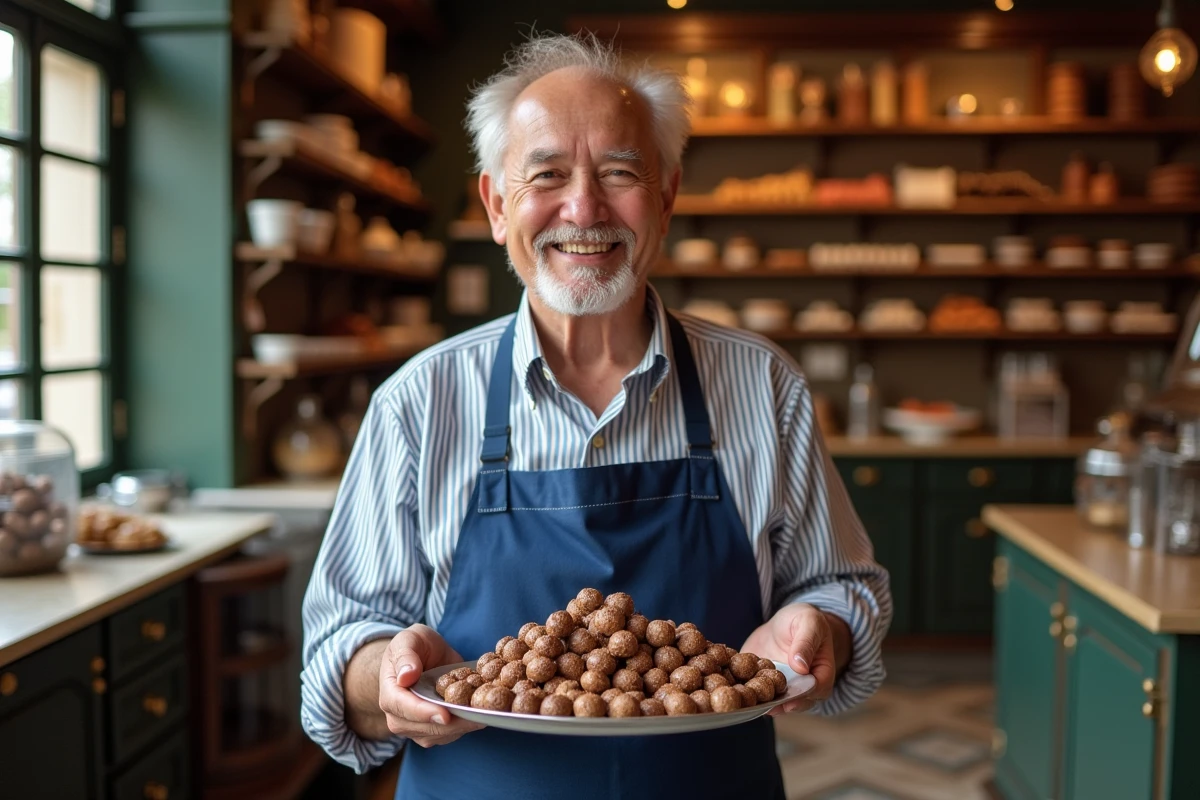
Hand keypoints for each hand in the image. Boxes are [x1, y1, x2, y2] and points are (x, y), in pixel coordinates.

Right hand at [379, 624, 484, 746]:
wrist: (422, 656)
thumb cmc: (414, 646)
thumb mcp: (409, 639)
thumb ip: (406, 656)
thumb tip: (406, 676)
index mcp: (390, 694)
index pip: (403, 708)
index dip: (424, 713)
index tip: (445, 715)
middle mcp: (399, 717)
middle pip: (424, 728)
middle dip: (451, 724)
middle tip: (478, 717)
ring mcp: (416, 727)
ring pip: (439, 735)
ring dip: (462, 728)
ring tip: (485, 715)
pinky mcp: (433, 731)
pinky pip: (450, 735)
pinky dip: (466, 727)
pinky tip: (482, 714)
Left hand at [739, 603, 848, 716]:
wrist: (783, 624)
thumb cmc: (803, 620)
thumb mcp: (809, 623)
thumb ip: (806, 643)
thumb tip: (800, 666)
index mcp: (821, 673)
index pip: (817, 690)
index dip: (803, 697)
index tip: (789, 701)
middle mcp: (802, 686)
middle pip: (795, 702)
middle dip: (779, 706)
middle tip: (764, 707)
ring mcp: (782, 688)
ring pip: (774, 701)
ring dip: (761, 703)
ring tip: (748, 703)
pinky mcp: (763, 684)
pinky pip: (756, 691)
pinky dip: (747, 692)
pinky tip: (735, 690)